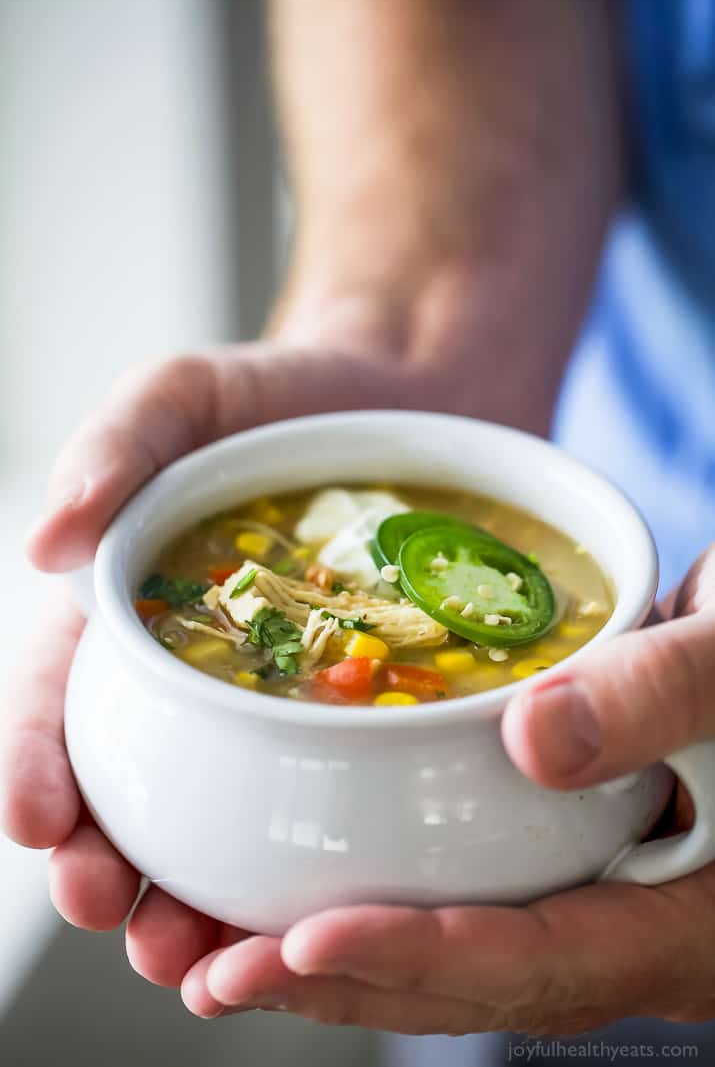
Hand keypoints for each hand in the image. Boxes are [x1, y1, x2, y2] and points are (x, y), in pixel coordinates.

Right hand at [0, 319, 427, 1003]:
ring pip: (216, 819)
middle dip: (105, 862)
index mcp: (128, 610)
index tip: (40, 826)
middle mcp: (191, 674)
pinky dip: (300, 860)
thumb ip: (114, 446)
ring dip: (192, 897)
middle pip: (128, 786)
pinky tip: (310, 908)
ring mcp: (273, 704)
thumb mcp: (186, 396)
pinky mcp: (353, 717)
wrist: (411, 405)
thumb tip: (43, 543)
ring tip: (196, 953)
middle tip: (114, 916)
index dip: (37, 766)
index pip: (60, 700)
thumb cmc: (282, 399)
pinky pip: (324, 796)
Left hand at [178, 545, 714, 1032]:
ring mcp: (582, 898)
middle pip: (469, 983)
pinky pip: (453, 902)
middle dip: (336, 985)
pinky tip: (286, 894)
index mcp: (679, 914)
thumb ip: (663, 698)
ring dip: (329, 963)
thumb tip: (534, 739)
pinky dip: (366, 904)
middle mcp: (620, 926)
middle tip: (213, 974)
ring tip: (212, 959)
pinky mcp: (549, 857)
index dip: (420, 957)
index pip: (538, 954)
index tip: (305, 942)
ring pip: (450, 956)